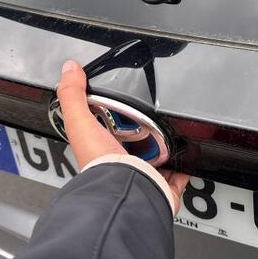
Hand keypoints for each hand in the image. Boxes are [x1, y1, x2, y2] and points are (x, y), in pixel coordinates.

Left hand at [57, 59, 189, 211]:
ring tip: (171, 127)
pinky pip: (178, 173)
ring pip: (157, 157)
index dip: (113, 116)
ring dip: (164, 145)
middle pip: (136, 142)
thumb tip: (69, 69)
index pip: (107, 130)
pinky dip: (185, 165)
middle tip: (151, 113)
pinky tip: (188, 152)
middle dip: (144, 130)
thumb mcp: (79, 122)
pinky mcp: (164, 184)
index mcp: (102, 150)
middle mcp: (123, 165)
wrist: (127, 189)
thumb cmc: (100, 163)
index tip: (120, 102)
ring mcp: (145, 175)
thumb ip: (73, 95)